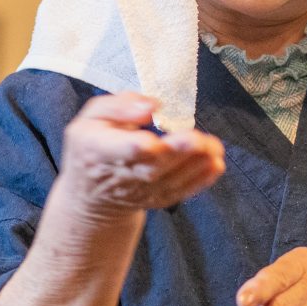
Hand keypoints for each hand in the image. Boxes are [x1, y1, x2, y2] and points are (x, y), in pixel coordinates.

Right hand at [50, 92, 225, 224]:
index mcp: (99, 149)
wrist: (91, 194)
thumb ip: (119, 106)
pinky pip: (179, 191)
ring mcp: (139, 191)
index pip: (121, 149)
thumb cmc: (92, 145)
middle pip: (153, 165)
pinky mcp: (155, 199)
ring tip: (215, 148)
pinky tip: (215, 164)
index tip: (155, 139)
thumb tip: (152, 106)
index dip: (139, 146)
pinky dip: (199, 180)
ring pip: (170, 180)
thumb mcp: (91, 116)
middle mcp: (120, 174)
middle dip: (179, 152)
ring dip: (196, 165)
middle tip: (203, 140)